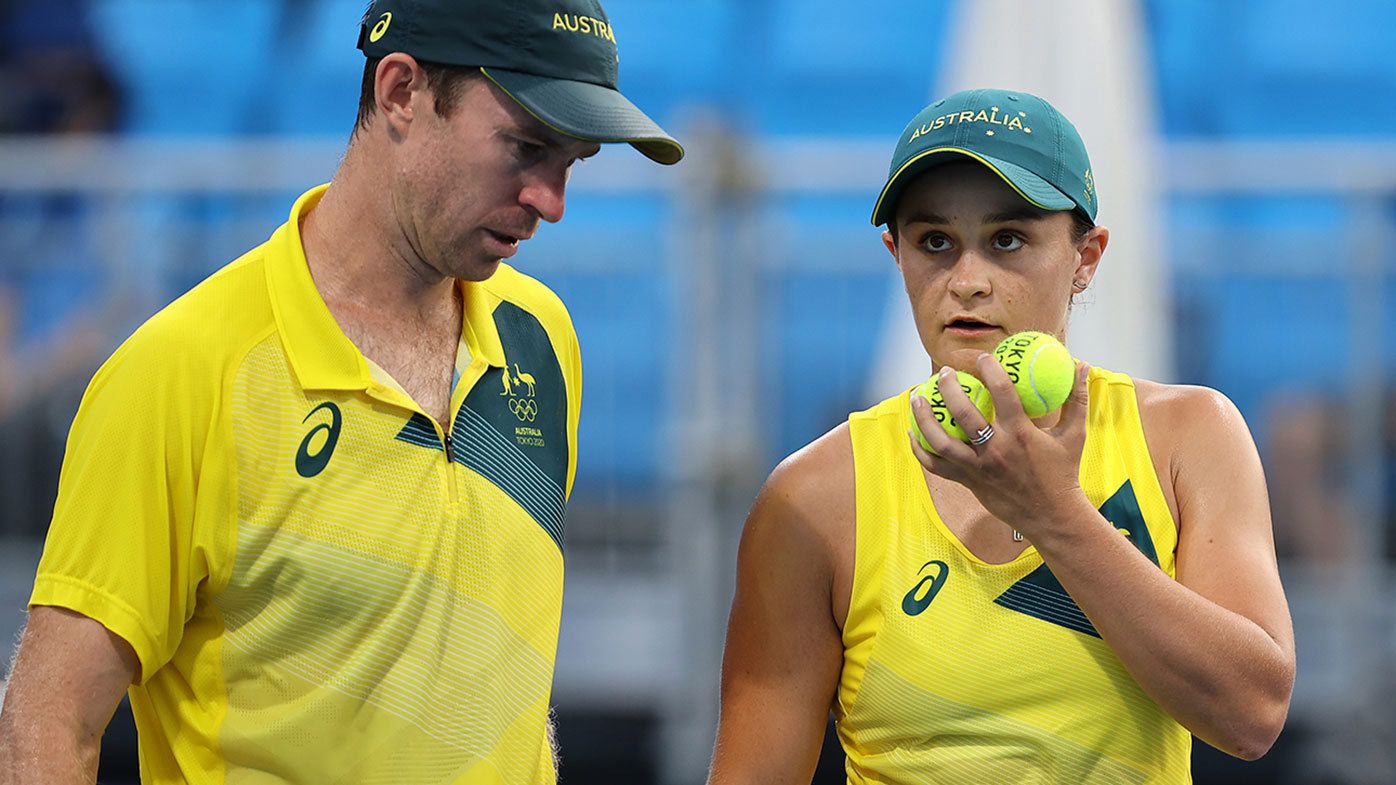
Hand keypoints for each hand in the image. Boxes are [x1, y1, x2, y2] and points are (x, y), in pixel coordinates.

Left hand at [908, 354, 1090, 539]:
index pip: (1002, 392)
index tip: (982, 357)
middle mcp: (995, 450)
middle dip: (949, 387)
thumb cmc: (1064, 472)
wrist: (1052, 516)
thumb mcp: (1075, 435)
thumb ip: (1076, 398)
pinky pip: (935, 465)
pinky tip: (912, 431)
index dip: (990, 369)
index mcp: (1020, 434)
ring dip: (923, 417)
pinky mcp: (967, 482)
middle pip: (962, 413)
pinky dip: (919, 449)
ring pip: (939, 440)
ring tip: (917, 396)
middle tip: (945, 373)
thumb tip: (1081, 364)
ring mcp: (977, 468)